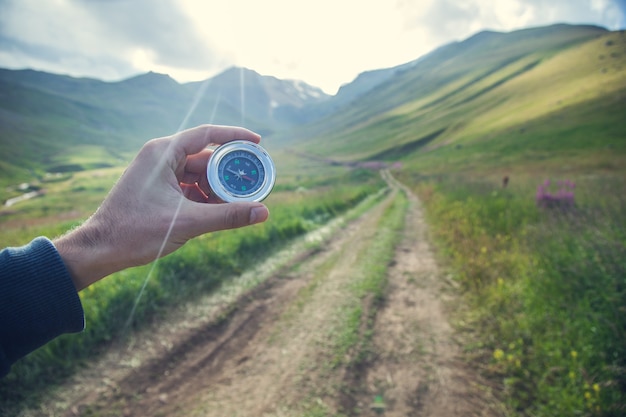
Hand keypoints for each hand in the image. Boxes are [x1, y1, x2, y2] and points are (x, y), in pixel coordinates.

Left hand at [54, 125, 269, 290]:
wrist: (99, 250)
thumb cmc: (136, 231)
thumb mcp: (188, 222)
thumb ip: (228, 215)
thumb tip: (263, 211)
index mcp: (163, 153)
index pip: (207, 134)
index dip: (235, 136)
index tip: (258, 143)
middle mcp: (160, 158)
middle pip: (205, 158)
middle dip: (229, 173)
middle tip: (252, 184)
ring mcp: (157, 174)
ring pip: (198, 175)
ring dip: (217, 189)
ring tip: (236, 204)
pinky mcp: (156, 190)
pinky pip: (187, 187)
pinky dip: (203, 198)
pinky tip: (216, 212)